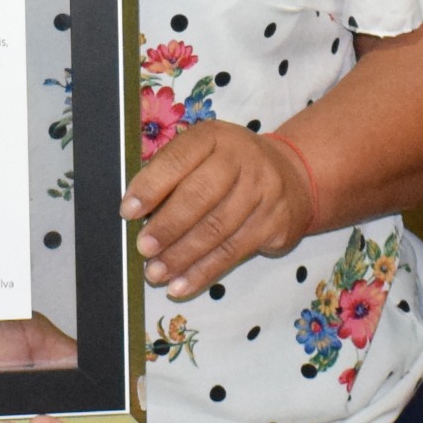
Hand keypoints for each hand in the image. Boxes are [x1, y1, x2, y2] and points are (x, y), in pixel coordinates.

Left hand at [122, 121, 314, 299]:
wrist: (294, 177)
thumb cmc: (231, 167)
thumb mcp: (204, 154)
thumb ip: (172, 175)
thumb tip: (135, 212)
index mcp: (215, 137)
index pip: (179, 159)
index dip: (152, 185)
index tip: (128, 211)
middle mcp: (243, 159)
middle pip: (200, 196)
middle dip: (167, 226)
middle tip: (143, 248)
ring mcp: (264, 191)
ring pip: (217, 229)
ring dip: (181, 256)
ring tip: (155, 273)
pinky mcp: (275, 223)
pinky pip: (233, 252)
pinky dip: (203, 272)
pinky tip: (181, 285)